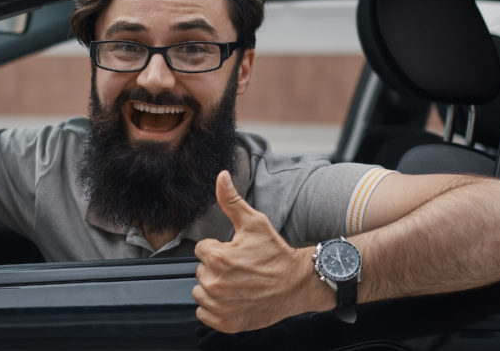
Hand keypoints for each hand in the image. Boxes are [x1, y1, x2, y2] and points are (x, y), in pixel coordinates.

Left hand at [193, 171, 330, 332]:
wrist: (298, 285)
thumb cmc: (276, 254)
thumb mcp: (254, 223)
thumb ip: (231, 200)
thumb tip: (221, 176)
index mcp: (217, 257)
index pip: (202, 250)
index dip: (220, 249)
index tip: (236, 253)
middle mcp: (214, 283)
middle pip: (201, 271)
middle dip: (217, 268)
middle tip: (240, 269)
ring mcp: (219, 305)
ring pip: (201, 292)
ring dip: (214, 288)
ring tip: (238, 284)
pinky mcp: (224, 322)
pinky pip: (205, 313)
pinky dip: (216, 308)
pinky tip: (235, 299)